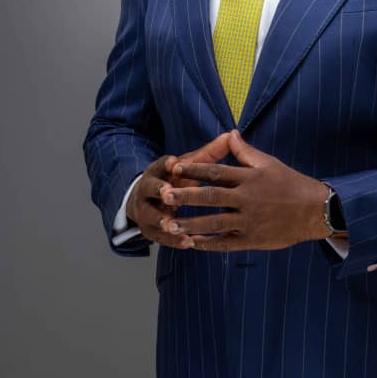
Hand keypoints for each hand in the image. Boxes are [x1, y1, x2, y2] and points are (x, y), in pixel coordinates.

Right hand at [125, 133, 231, 248]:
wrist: (147, 201)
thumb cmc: (175, 179)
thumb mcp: (188, 165)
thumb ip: (208, 154)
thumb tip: (230, 135)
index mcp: (157, 171)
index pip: (159, 165)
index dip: (165, 164)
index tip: (174, 163)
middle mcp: (147, 190)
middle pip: (149, 189)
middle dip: (158, 191)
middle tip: (168, 194)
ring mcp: (145, 211)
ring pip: (151, 216)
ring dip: (161, 220)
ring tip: (173, 225)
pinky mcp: (150, 231)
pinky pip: (160, 237)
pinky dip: (172, 240)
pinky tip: (187, 242)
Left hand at [159, 129, 331, 250]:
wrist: (316, 211)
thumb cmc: (291, 183)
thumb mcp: (269, 163)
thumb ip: (245, 151)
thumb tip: (230, 133)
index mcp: (250, 178)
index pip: (217, 172)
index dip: (194, 169)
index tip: (175, 168)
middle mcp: (248, 199)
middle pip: (211, 197)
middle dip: (186, 196)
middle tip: (165, 196)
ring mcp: (250, 221)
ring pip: (215, 223)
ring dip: (191, 224)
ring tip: (170, 225)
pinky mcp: (253, 240)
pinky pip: (226, 243)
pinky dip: (208, 244)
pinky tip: (192, 244)